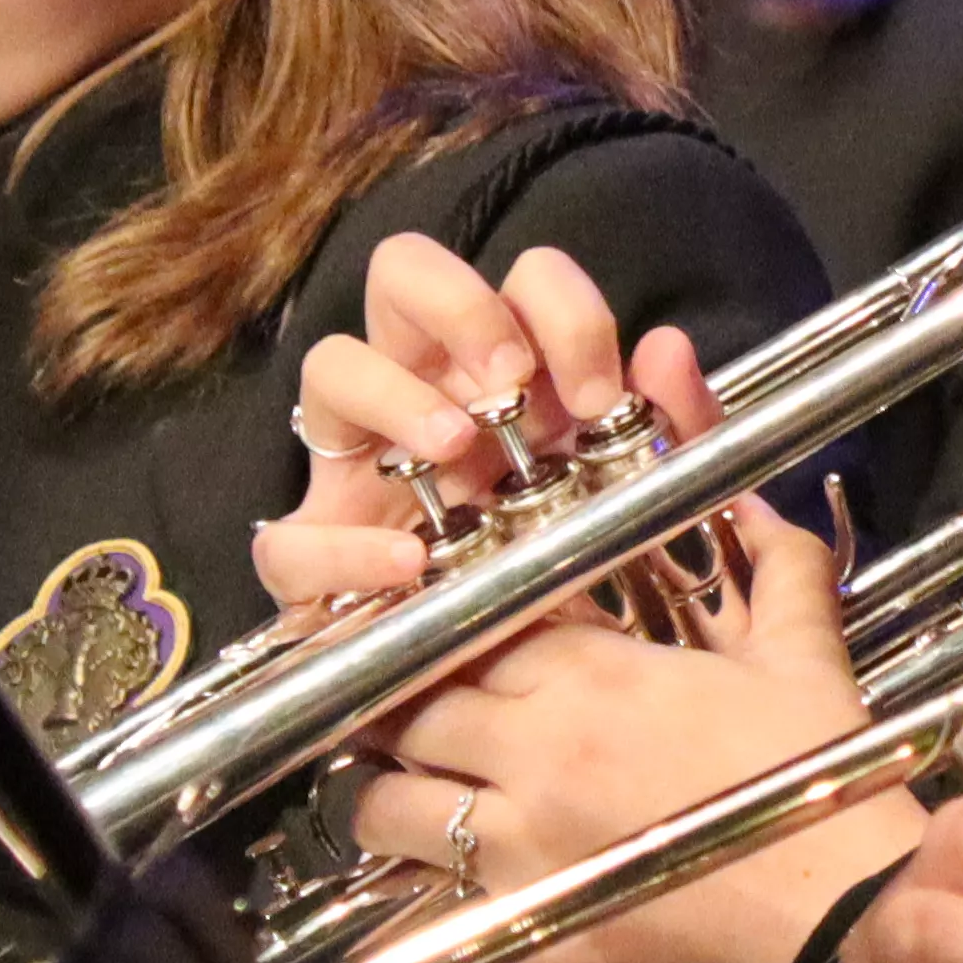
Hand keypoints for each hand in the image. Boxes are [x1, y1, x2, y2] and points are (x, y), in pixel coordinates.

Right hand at [260, 237, 688, 612]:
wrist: (532, 690)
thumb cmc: (588, 569)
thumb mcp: (653, 501)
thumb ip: (676, 429)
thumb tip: (666, 348)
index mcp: (512, 372)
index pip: (521, 279)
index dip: (559, 309)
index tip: (598, 393)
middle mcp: (427, 391)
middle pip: (401, 271)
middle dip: (457, 303)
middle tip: (510, 378)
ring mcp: (359, 466)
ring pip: (329, 365)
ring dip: (390, 393)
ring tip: (453, 446)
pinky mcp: (316, 556)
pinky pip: (287, 538)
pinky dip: (343, 548)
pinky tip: (409, 565)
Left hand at [338, 515, 917, 962]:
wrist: (852, 900)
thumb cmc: (827, 773)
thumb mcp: (805, 659)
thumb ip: (781, 574)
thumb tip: (763, 510)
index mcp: (590, 676)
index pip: (473, 634)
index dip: (452, 636)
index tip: (446, 643)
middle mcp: (533, 755)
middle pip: (407, 720)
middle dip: (398, 718)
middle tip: (407, 725)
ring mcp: (524, 853)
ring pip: (390, 822)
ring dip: (386, 817)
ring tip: (404, 820)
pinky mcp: (544, 939)